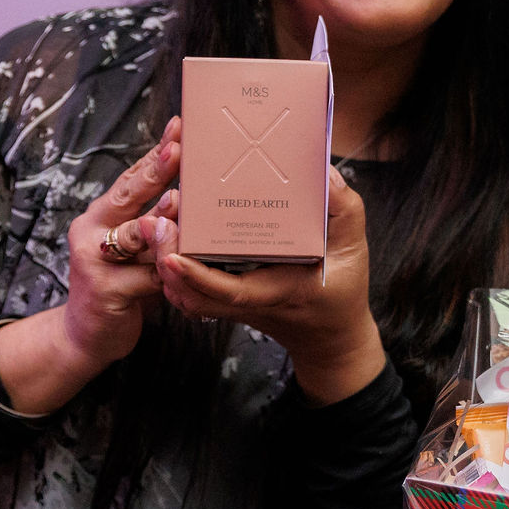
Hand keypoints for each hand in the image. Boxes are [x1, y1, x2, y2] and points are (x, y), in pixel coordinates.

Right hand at [58, 116, 180, 365]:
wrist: (87, 336)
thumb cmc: (122, 286)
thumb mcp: (137, 252)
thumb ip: (155, 226)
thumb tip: (193, 194)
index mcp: (100, 216)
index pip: (131, 178)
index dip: (154, 154)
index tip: (178, 127)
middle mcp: (92, 232)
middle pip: (128, 196)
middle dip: (155, 171)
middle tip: (179, 148)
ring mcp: (95, 261)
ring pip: (137, 236)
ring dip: (161, 220)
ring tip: (181, 201)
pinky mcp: (106, 290)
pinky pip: (149, 276)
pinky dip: (172, 270)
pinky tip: (191, 264)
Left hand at [153, 164, 385, 404]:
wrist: (329, 336)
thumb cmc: (343, 289)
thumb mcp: (354, 248)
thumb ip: (343, 209)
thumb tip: (323, 172)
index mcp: (277, 290)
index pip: (230, 291)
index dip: (198, 275)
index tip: (171, 254)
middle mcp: (247, 300)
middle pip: (192, 294)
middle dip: (166, 261)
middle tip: (153, 222)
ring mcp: (232, 303)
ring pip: (185, 295)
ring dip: (164, 264)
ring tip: (155, 224)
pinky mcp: (224, 299)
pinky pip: (190, 292)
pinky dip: (171, 272)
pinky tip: (167, 238)